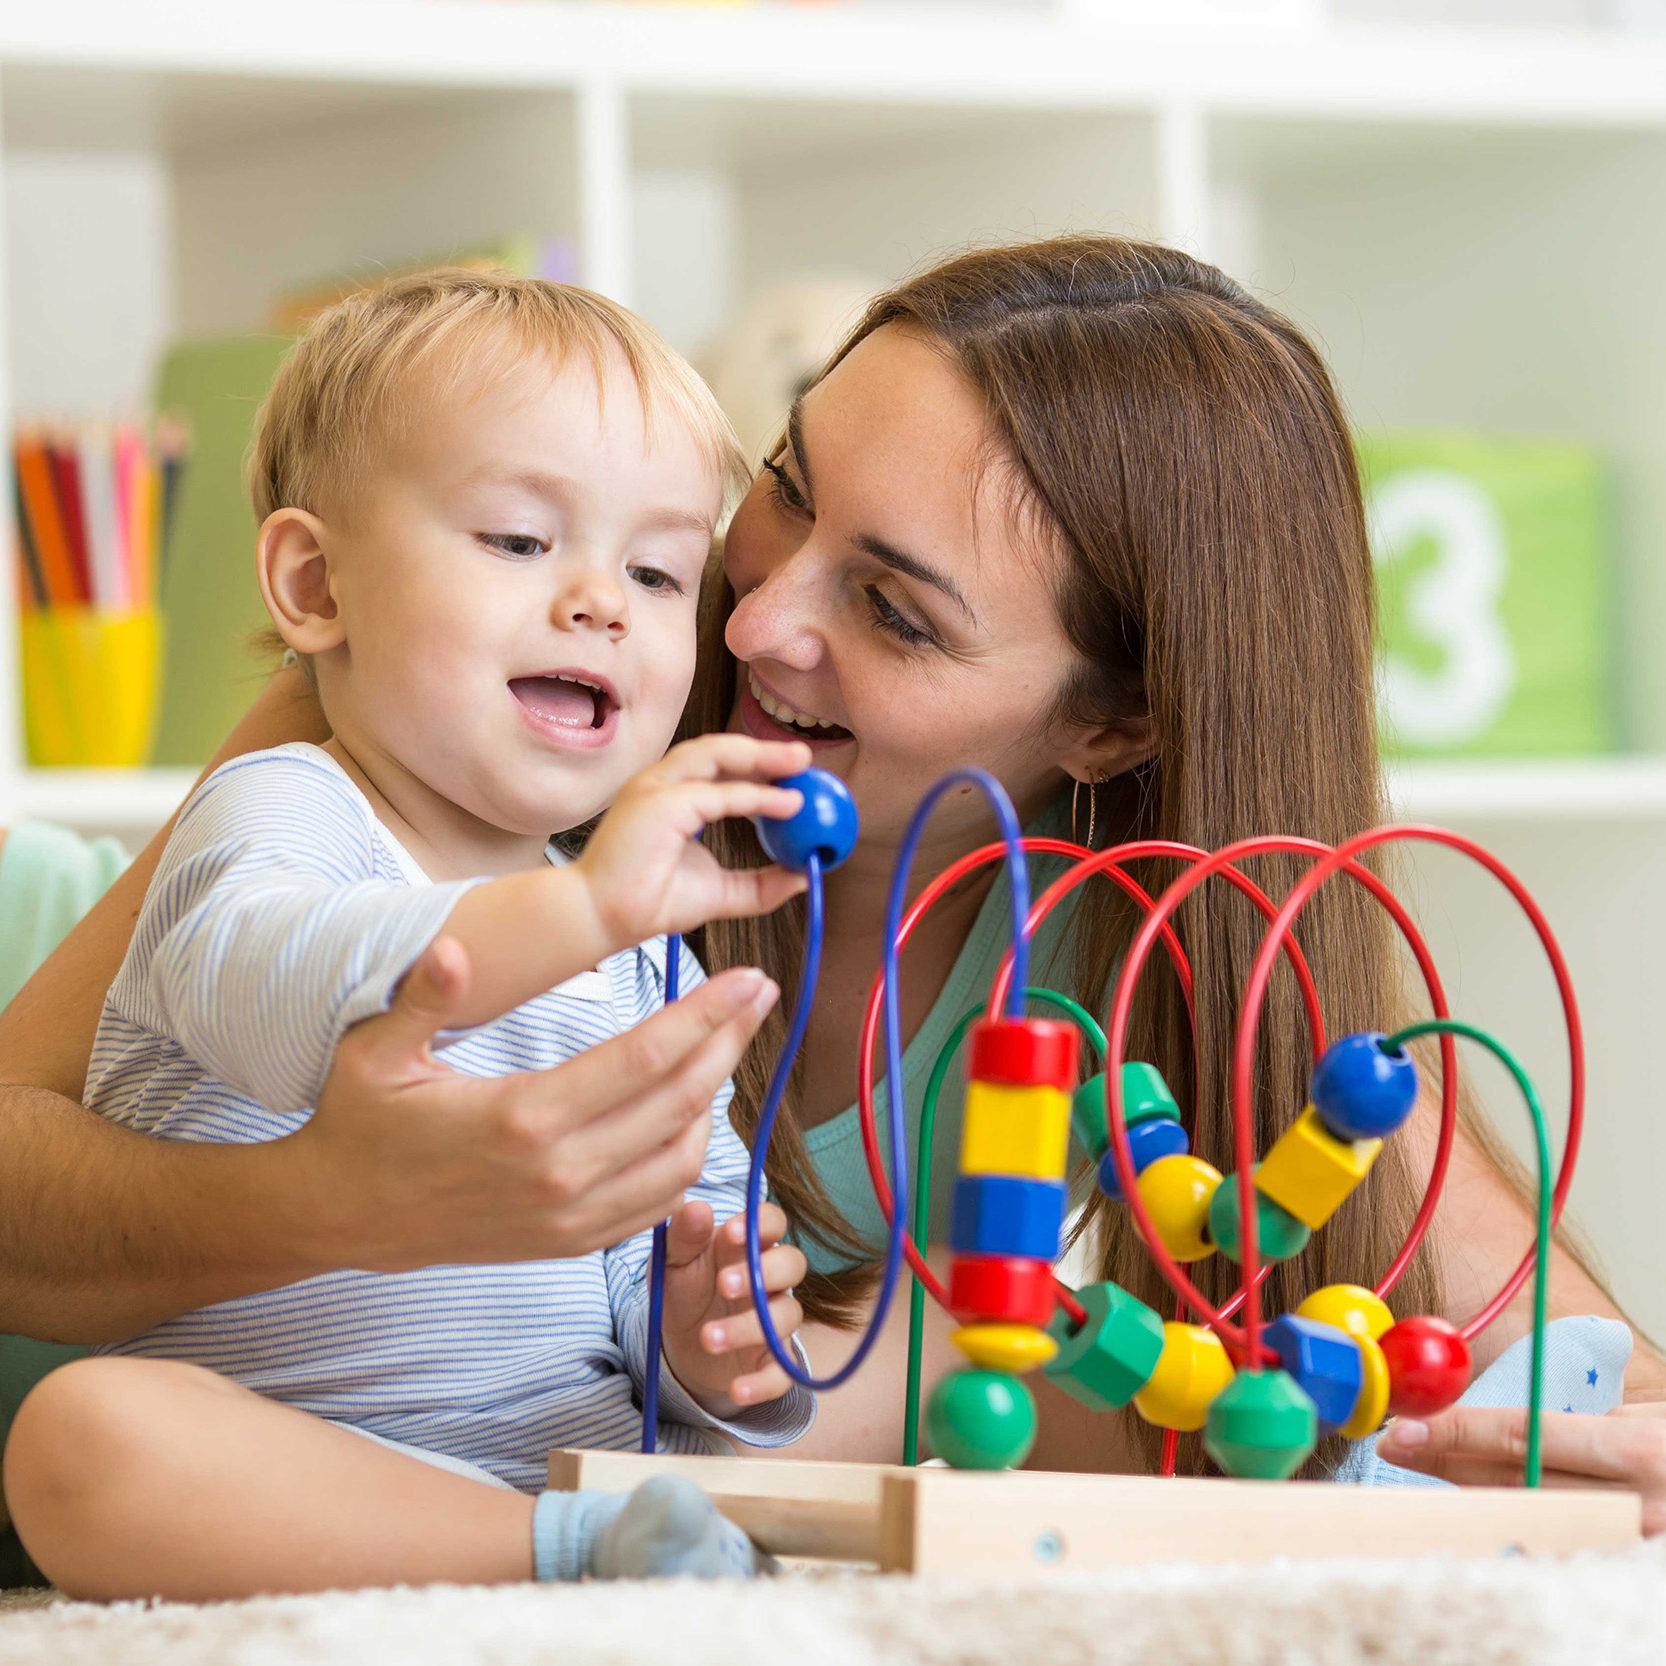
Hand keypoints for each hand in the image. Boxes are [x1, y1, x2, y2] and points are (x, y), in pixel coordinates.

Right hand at [287, 935, 780, 1269]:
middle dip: (730, 1042)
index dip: (706, 1016)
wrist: (338, 1216)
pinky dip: (689, 1158)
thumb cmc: (359, 1122)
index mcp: (524, 1117)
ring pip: (683, 1159)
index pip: (645, 1060)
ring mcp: (571, 1217)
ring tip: (727, 1045)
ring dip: (716, 1100)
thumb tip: (458, 947)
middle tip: (763, 994)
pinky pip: (657, 1203)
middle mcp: (561, 1174)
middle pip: (681, 1103)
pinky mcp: (571, 1243)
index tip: (747, 978)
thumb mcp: (374, 1051)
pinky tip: (692, 1114)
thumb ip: (425, 997)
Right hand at [575, 734, 811, 951]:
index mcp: (670, 796)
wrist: (603, 919)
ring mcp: (656, 788)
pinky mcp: (659, 804)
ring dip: (761, 756)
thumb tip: (802, 877)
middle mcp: (660, 784)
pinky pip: (716, 793)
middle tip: (805, 758)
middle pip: (719, 751)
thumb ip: (760, 884)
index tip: (795, 775)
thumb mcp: (722, 891)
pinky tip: (786, 804)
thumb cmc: (650, 902)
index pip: (718, 768)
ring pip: (716, 755)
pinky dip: (756, 796)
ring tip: (800, 764)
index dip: (758, 766)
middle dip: (764, 750)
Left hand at [658, 1199, 807, 1416]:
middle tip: (724, 1283)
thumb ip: (684, 1236)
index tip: (731, 1232)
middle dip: (764, 1271)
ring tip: (708, 1338)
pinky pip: (783, 1372)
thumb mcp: (673, 1261)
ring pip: (787, 1316)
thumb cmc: (684, 1288)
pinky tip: (737, 1388)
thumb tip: (695, 1207)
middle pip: (793, 1264)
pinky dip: (763, 1383)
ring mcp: (775, 1320)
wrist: (680, 1344)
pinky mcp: (772, 1360)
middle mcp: (770, 1279)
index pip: (772, 1222)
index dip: (761, 1224)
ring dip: (750, 1327)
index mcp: (747, 1246)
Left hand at [1377, 1401, 1665, 1533]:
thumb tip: (1503, 1418)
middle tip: (1399, 1444)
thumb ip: (1585, 1422)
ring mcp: (1638, 1550)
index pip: (1525, 1436)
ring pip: (1532, 1526)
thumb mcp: (1653, 1418)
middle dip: (1450, 1464)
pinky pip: (1563, 1556)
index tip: (1402, 1426)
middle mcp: (1641, 1507)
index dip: (1455, 1430)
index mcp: (1641, 1453)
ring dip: (1478, 1498)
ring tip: (1435, 1473)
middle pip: (1516, 1487)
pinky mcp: (1633, 1581)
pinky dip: (1522, 1533)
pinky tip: (1492, 1515)